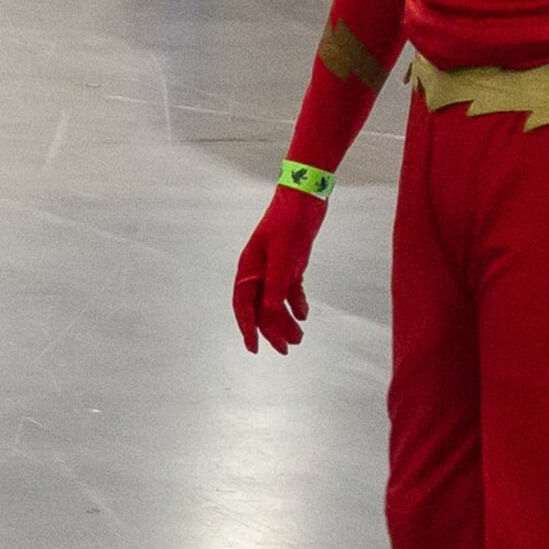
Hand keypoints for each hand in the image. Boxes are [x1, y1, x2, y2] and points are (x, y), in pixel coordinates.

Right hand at [232, 185, 328, 352]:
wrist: (305, 198)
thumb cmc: (289, 222)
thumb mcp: (282, 256)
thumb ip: (275, 286)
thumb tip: (270, 314)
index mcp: (249, 269)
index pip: (243, 305)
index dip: (247, 328)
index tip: (254, 348)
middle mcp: (258, 271)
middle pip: (261, 308)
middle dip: (272, 331)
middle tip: (286, 350)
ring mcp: (274, 268)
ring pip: (276, 302)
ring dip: (286, 321)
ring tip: (299, 338)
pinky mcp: (290, 265)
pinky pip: (290, 291)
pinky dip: (296, 304)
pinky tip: (304, 315)